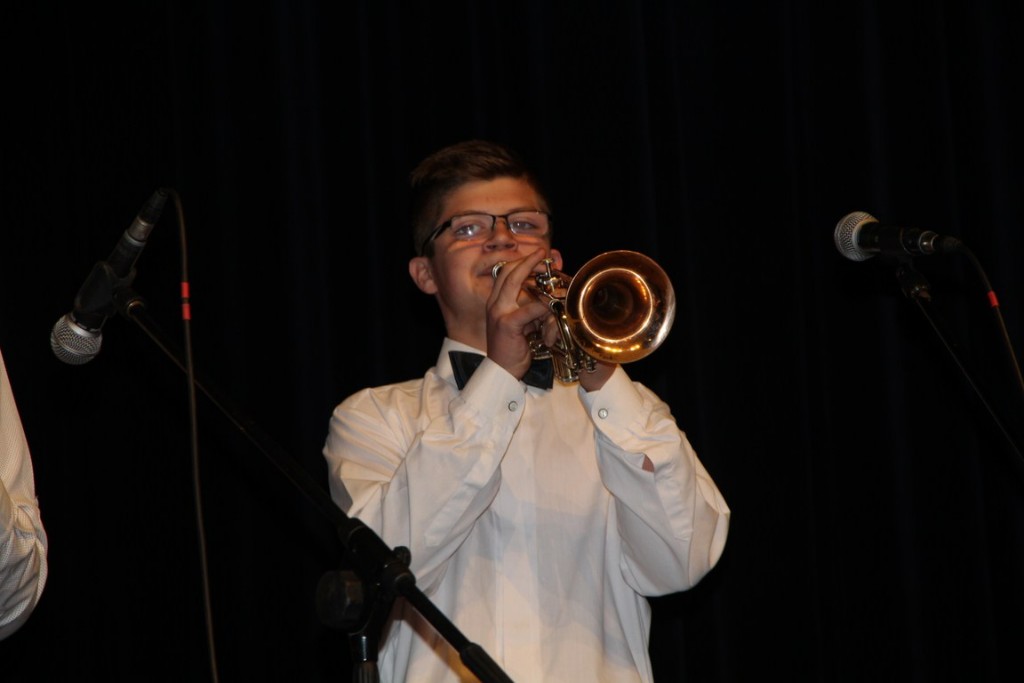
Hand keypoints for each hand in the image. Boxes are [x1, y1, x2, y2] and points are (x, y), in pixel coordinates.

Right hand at [486, 248, 552, 379]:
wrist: (501, 371)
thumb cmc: (513, 349)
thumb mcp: (523, 324)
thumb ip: (531, 309)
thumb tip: (548, 298)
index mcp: (496, 301)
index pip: (506, 272)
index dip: (522, 261)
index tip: (538, 254)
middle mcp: (494, 303)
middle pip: (509, 271)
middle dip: (528, 260)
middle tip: (544, 255)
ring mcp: (499, 312)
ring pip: (516, 283)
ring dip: (536, 279)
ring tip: (552, 282)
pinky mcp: (507, 324)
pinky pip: (529, 309)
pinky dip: (543, 307)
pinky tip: (551, 310)